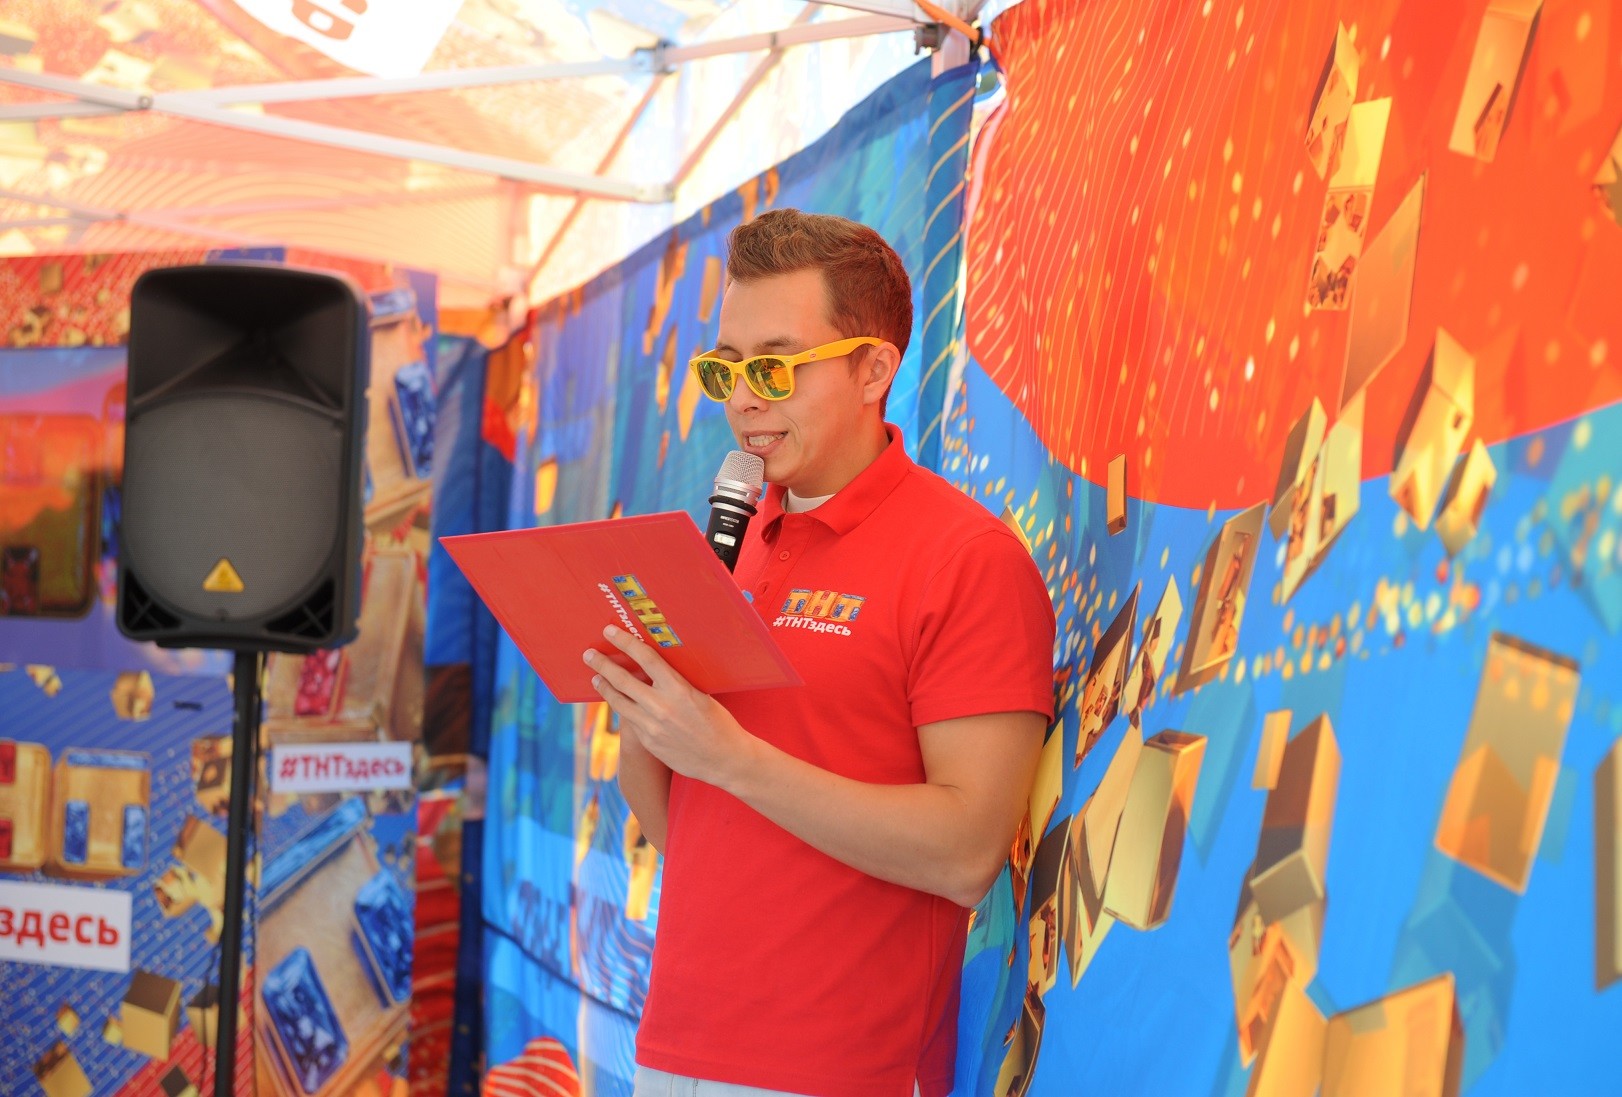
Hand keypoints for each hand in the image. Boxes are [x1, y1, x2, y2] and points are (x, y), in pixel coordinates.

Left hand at [583, 625, 755, 786]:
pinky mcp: (648, 742)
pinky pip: (628, 720)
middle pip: (622, 679)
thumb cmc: (718, 722)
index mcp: (678, 689)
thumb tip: (656, 668)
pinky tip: (616, 701)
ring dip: (604, 687)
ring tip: (595, 678)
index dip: (625, 642)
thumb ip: (676, 682)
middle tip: (589, 654)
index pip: (645, 658)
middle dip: (602, 664)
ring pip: (618, 701)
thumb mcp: (701, 694)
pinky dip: (620, 707)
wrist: (724, 759)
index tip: (610, 631)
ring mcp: (651, 727)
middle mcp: (661, 706)